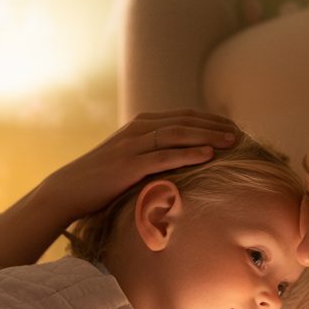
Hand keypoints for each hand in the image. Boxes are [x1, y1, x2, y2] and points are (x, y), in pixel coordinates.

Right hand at [0, 110, 241, 266]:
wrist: (67, 191)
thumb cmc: (101, 182)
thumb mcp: (129, 162)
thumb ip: (153, 156)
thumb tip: (181, 164)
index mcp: (139, 126)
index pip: (182, 116)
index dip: (210, 119)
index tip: (233, 126)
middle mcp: (137, 131)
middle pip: (184, 121)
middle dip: (215, 125)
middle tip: (241, 132)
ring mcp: (132, 146)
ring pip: (177, 134)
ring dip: (207, 136)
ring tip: (232, 141)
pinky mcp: (127, 166)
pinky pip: (163, 157)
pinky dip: (187, 154)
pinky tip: (208, 156)